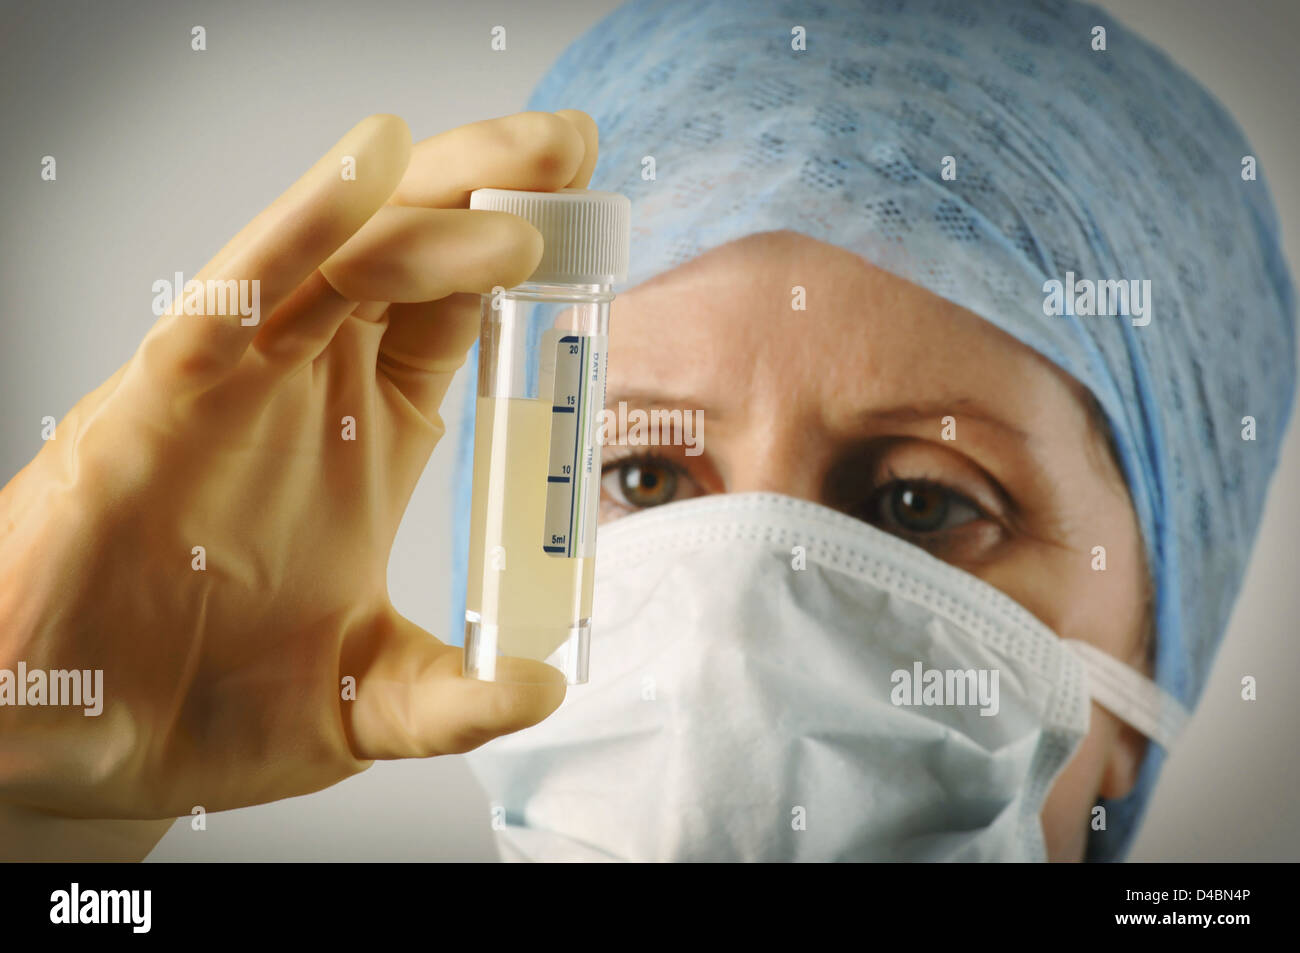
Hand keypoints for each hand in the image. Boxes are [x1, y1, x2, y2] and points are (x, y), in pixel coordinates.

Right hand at [0, 109, 597, 854]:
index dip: (520, 253)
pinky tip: (368, 170)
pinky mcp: (161, 401)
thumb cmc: (209, 705)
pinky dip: (299, 230)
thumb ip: (452, 698)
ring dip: (432, 199)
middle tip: (573, 146)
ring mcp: (238, 387)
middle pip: (410, 255)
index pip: (455, 309)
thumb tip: (539, 689)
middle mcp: (309, 390)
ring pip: (338, 255)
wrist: (83, 753)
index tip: (590, 209)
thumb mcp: (366, 702)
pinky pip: (234, 295)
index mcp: (369, 432)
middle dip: (492, 189)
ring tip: (523, 161)